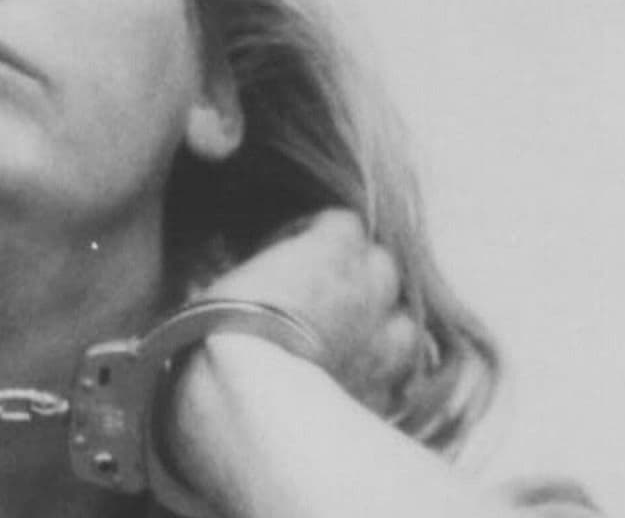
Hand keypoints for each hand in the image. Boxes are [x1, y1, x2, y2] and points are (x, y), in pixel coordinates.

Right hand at [184, 209, 418, 414]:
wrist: (247, 401)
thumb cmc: (224, 332)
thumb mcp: (221, 286)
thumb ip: (251, 274)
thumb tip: (236, 279)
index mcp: (330, 250)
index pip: (340, 222)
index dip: (317, 236)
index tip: (289, 253)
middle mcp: (369, 288)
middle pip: (381, 265)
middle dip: (357, 275)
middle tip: (322, 293)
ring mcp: (386, 342)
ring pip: (403, 322)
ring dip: (380, 325)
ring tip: (347, 339)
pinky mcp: (386, 392)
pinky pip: (396, 376)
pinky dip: (379, 374)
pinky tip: (351, 380)